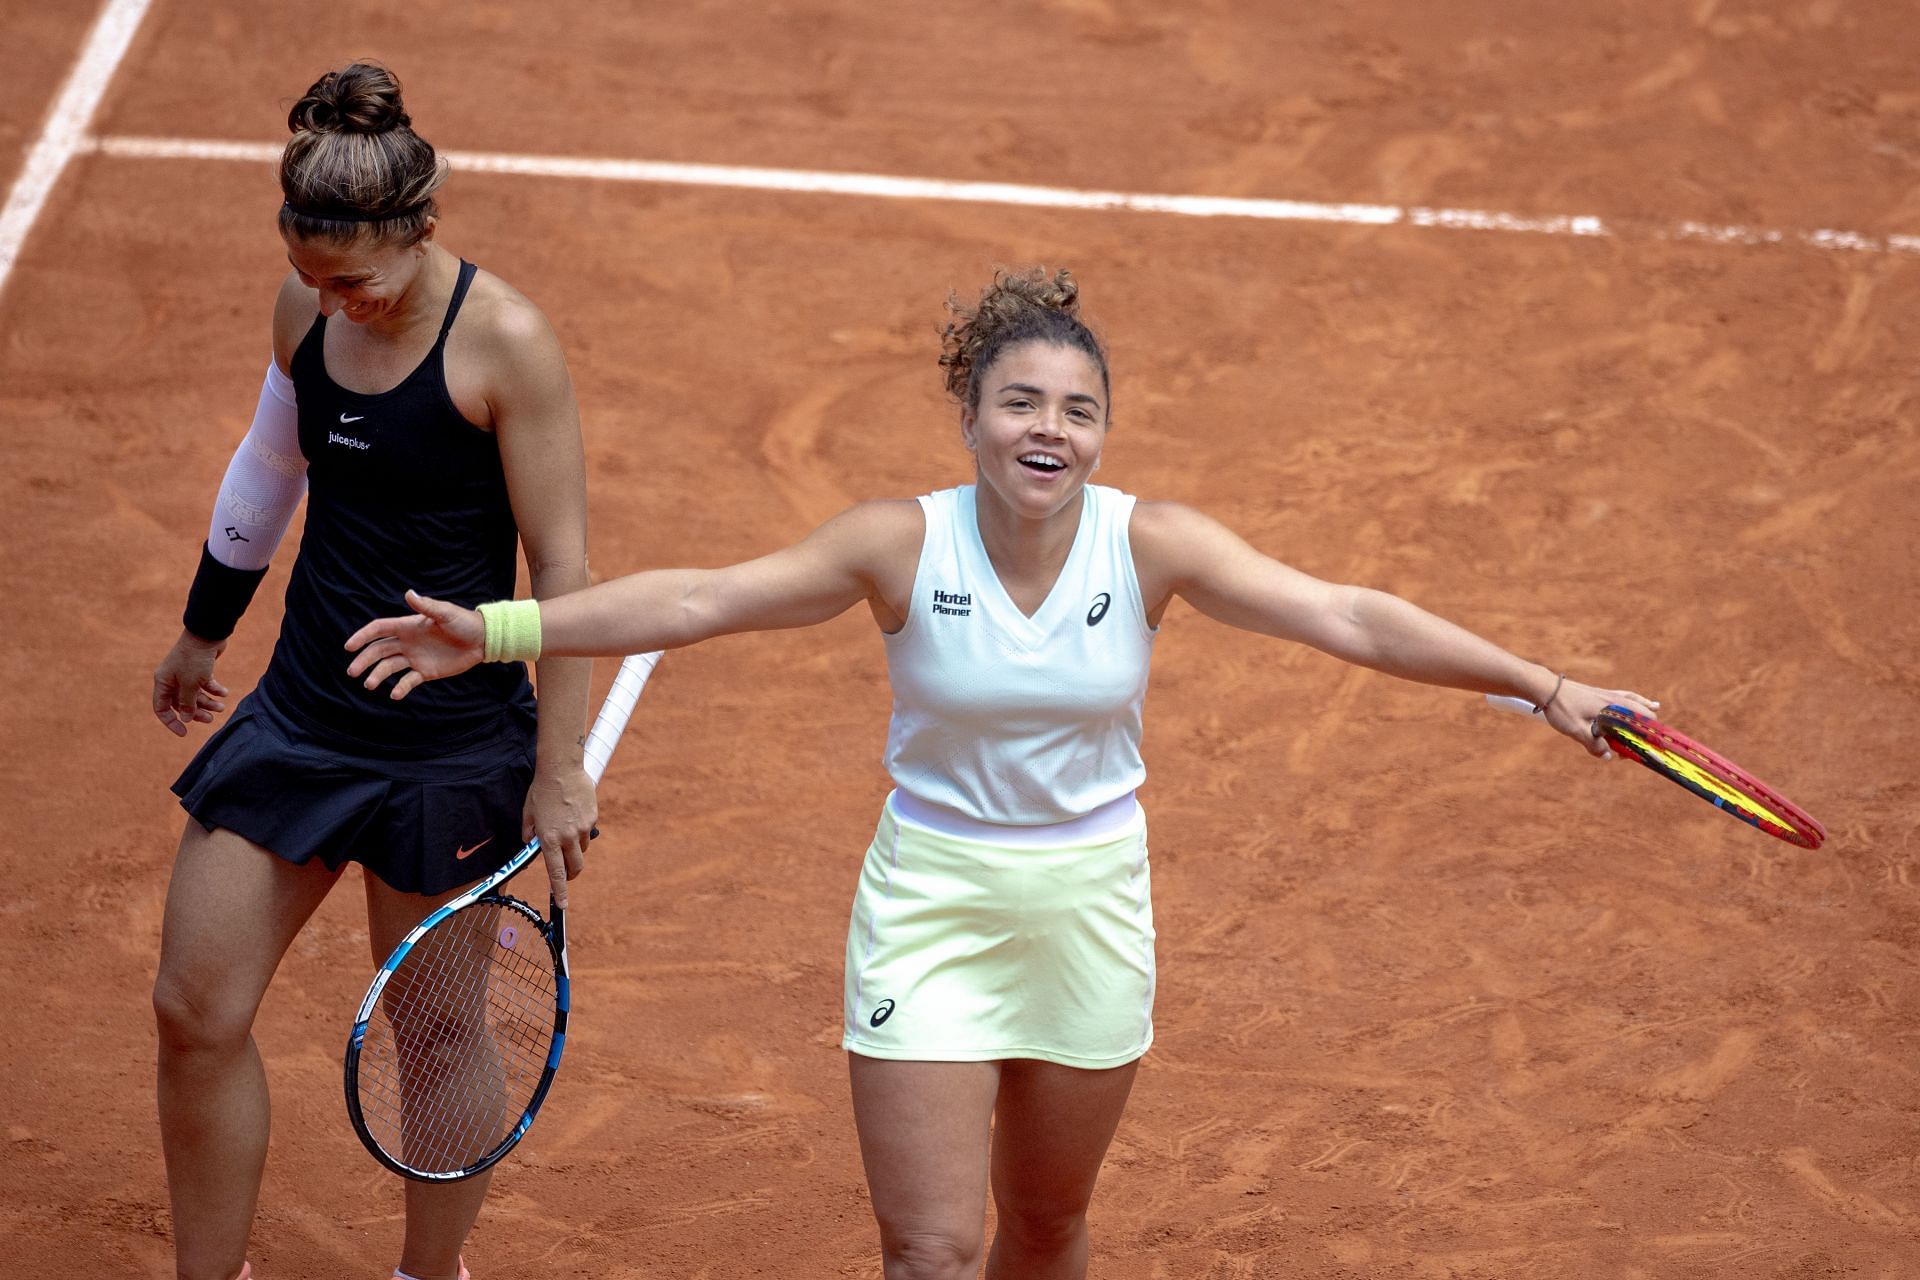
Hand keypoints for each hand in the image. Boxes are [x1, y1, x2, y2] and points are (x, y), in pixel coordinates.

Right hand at [153, 630, 229, 735]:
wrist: (207, 634)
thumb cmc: (195, 659)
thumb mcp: (190, 684)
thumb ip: (187, 703)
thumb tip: (186, 719)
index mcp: (163, 682)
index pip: (162, 708)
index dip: (171, 722)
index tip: (184, 732)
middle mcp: (172, 679)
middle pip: (182, 703)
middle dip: (196, 712)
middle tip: (211, 719)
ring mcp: (185, 674)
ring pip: (195, 695)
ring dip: (208, 703)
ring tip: (221, 708)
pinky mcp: (199, 669)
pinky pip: (205, 685)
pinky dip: (215, 690)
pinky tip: (225, 693)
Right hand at [345, 590, 484, 699]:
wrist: (482, 640)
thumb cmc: (464, 622)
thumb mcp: (445, 613)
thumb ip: (426, 606)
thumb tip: (408, 593)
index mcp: (408, 626)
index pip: (379, 630)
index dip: (363, 637)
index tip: (349, 646)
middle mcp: (407, 642)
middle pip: (378, 651)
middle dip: (364, 660)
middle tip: (352, 672)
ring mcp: (415, 658)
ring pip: (389, 667)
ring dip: (377, 675)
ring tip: (369, 685)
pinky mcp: (425, 672)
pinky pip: (408, 681)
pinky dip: (400, 688)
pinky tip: (394, 695)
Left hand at [523, 762, 596, 908]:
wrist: (562, 769)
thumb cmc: (542, 790)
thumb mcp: (528, 813)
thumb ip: (529, 833)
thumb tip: (531, 844)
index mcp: (549, 839)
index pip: (555, 872)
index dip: (559, 890)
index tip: (562, 904)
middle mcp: (567, 837)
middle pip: (575, 867)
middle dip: (571, 874)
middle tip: (566, 872)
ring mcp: (582, 828)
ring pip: (582, 849)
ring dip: (575, 848)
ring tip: (565, 829)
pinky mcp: (592, 817)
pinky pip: (587, 831)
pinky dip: (580, 829)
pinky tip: (573, 814)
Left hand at [1546, 679, 1659, 758]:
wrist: (1547, 688)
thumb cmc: (1561, 708)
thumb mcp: (1576, 730)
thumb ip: (1593, 744)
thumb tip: (1609, 756)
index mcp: (1612, 707)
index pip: (1639, 722)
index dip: (1646, 736)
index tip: (1651, 747)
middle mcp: (1614, 699)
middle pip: (1640, 712)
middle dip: (1646, 727)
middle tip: (1645, 741)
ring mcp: (1608, 694)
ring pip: (1634, 701)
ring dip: (1644, 710)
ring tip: (1656, 713)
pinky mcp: (1600, 693)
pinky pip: (1625, 696)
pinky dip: (1635, 699)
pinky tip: (1639, 701)